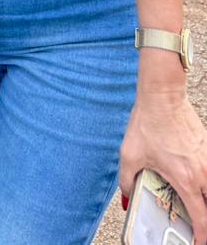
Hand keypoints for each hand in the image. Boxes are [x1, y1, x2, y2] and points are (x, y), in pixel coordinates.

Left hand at [120, 94, 206, 243]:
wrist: (163, 95)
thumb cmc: (148, 122)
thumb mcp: (129, 154)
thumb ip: (127, 180)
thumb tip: (126, 195)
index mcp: (185, 179)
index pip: (202, 218)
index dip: (202, 236)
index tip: (198, 242)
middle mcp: (202, 172)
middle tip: (199, 226)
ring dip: (206, 198)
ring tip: (197, 202)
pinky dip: (206, 180)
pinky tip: (195, 177)